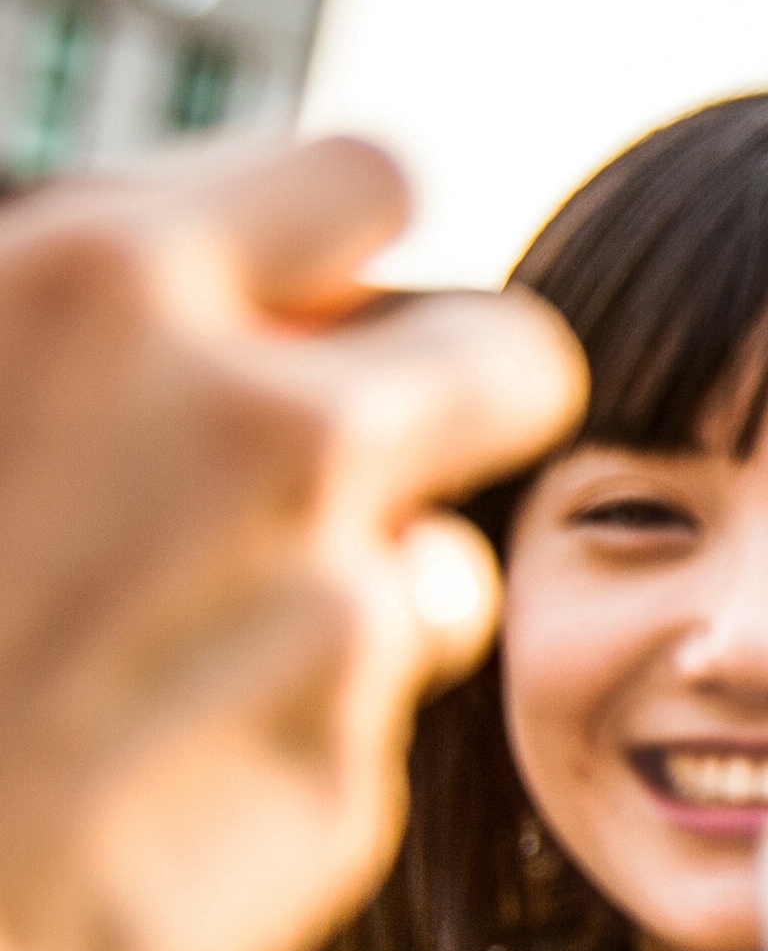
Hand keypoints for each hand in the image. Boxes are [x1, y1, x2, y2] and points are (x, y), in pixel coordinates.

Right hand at [0, 141, 578, 950]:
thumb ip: (76, 319)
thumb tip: (177, 267)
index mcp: (103, 292)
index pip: (363, 177)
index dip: (345, 252)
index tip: (318, 304)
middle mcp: (257, 430)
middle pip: (508, 350)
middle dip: (455, 401)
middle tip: (352, 465)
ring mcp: (325, 606)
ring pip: (450, 552)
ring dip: (359, 590)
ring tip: (176, 654)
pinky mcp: (350, 769)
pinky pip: (373, 715)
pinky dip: (296, 733)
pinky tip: (157, 773)